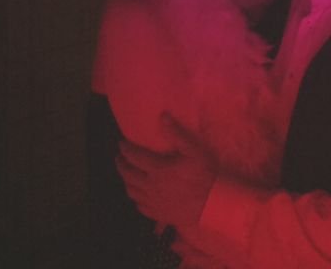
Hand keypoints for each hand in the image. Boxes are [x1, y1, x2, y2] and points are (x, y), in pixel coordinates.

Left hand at [116, 114, 217, 228]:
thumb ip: (176, 133)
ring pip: (132, 191)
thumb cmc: (204, 174)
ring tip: (126, 175)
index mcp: (157, 169)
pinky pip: (140, 206)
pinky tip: (138, 196)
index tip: (121, 143)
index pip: (134, 157)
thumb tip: (162, 116)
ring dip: (126, 181)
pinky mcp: (158, 214)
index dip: (125, 149)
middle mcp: (150, 186)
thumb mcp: (193, 150)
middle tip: (119, 158)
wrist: (211, 203)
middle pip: (128, 175)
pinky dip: (136, 198)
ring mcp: (153, 202)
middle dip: (121, 165)